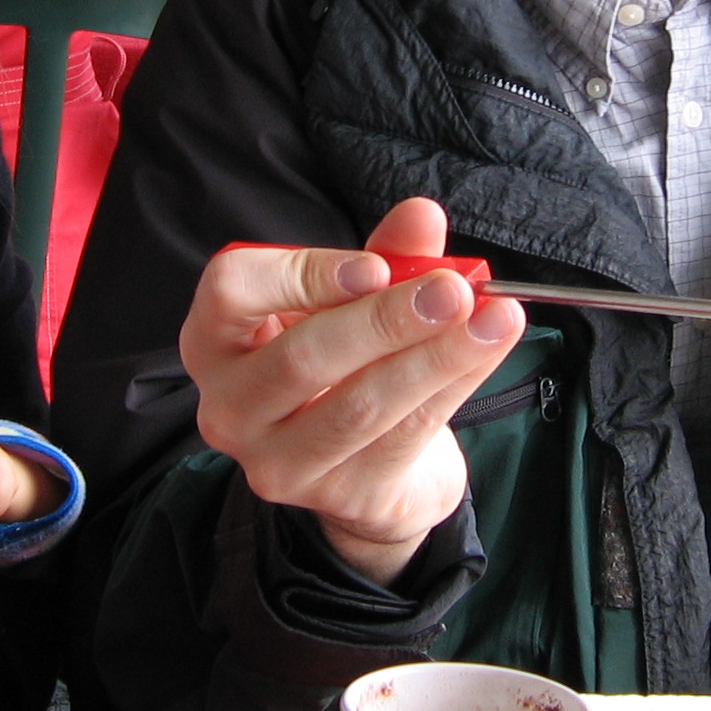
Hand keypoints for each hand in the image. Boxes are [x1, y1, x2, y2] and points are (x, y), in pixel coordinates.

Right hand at [182, 197, 522, 586]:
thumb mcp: (357, 302)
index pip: (232, 290)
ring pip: (359, 406)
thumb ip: (386, 257)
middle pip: (301, 358)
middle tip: (453, 290)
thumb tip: (423, 216)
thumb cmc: (346, 364)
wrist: (370, 467)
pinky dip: (453, 385)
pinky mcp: (337, 494)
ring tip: (495, 317)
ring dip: (435, 356)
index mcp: (216, 338)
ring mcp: (277, 462)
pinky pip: (403, 436)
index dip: (303, 274)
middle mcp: (230, 406)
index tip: (376, 268)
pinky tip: (488, 349)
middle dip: (386, 319)